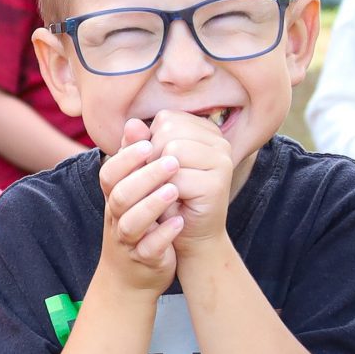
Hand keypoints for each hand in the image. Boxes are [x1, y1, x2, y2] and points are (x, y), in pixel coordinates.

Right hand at [95, 120, 183, 294]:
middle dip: (144, 177)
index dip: (126, 158)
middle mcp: (115, 218)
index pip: (110, 174)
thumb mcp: (132, 190)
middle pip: (120, 195)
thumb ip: (134, 160)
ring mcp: (127, 240)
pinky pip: (149, 248)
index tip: (150, 142)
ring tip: (175, 190)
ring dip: (152, 205)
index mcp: (113, 198)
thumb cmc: (138, 224)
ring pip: (131, 222)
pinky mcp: (143, 260)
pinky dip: (163, 235)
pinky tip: (180, 222)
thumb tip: (136, 123)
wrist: (133, 275)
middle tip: (172, 161)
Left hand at [149, 110, 236, 248]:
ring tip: (165, 189)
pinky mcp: (218, 183)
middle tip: (158, 180)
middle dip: (152, 156)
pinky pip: (178, 176)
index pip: (166, 119)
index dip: (150, 141)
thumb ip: (139, 144)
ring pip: (173, 150)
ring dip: (158, 174)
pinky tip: (174, 201)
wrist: (187, 235)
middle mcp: (219, 141)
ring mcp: (222, 161)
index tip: (154, 163)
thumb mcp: (148, 166)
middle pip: (169, 130)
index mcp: (204, 131)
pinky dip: (166, 191)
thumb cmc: (166, 196)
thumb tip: (131, 123)